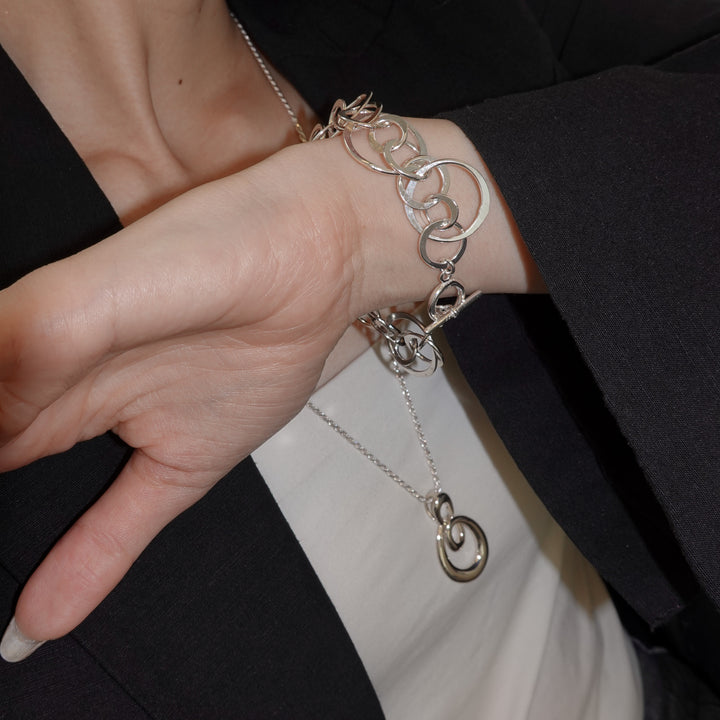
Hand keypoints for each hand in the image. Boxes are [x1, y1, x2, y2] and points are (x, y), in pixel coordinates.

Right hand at [0, 119, 538, 658]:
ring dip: (9, 535)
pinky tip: (40, 620)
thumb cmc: (225, 245)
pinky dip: (83, 568)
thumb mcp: (116, 283)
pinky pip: (120, 523)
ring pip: (41, 492)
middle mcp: (65, 382)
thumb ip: (40, 339)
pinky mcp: (180, 457)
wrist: (322, 261)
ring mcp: (123, 421)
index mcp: (30, 332)